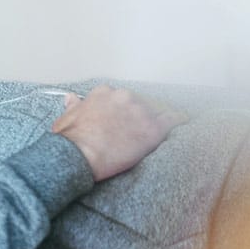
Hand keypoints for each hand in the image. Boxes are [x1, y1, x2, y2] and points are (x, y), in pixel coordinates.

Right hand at [51, 85, 187, 181]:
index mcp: (104, 93)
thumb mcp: (65, 119)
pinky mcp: (152, 129)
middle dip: (140, 113)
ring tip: (161, 126)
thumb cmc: (70, 140)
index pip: (120, 97)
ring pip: (156, 110)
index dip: (123, 108)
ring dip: (158, 117)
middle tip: (137, 127)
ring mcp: (140, 111)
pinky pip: (172, 120)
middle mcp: (124, 97)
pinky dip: (179, 119)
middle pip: (139, 102)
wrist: (80, 155)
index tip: (123, 116)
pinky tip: (184, 121)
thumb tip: (71, 98)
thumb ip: (73, 106)